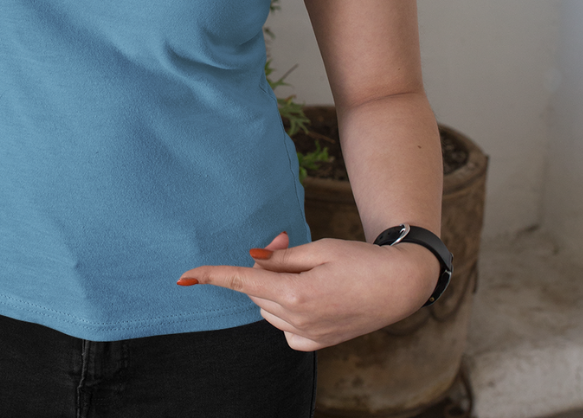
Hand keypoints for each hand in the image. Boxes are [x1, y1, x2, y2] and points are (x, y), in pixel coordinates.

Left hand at [176, 231, 438, 350]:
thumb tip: (253, 259)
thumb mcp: (318, 248)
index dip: (211, 276)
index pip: (242, 282)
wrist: (399, 287)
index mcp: (295, 293)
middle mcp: (298, 320)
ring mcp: (308, 335)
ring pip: (268, 307)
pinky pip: (284, 325)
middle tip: (284, 239)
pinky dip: (286, 308)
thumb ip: (281, 256)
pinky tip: (310, 294)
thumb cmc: (360, 260)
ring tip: (308, 268)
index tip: (183, 277)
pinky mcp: (317, 343)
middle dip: (263, 265)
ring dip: (275, 286)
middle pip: (256, 289)